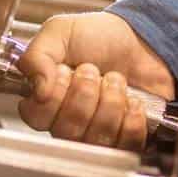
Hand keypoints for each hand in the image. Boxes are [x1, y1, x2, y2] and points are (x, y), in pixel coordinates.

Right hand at [16, 12, 175, 149]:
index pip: (36, 117)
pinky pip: (124, 144)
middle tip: (92, 71)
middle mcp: (66, 121)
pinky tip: (131, 100)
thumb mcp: (59, 32)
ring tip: (114, 80)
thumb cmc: (99, 37)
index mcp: (44, 98)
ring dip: (110, 102)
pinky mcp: (124, 141)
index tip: (64, 71)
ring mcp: (95, 134)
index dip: (52, 96)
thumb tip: (37, 90)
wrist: (141, 41)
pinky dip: (131, 118)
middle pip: (66, 130)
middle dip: (85, 93)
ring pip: (95, 138)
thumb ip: (36, 57)